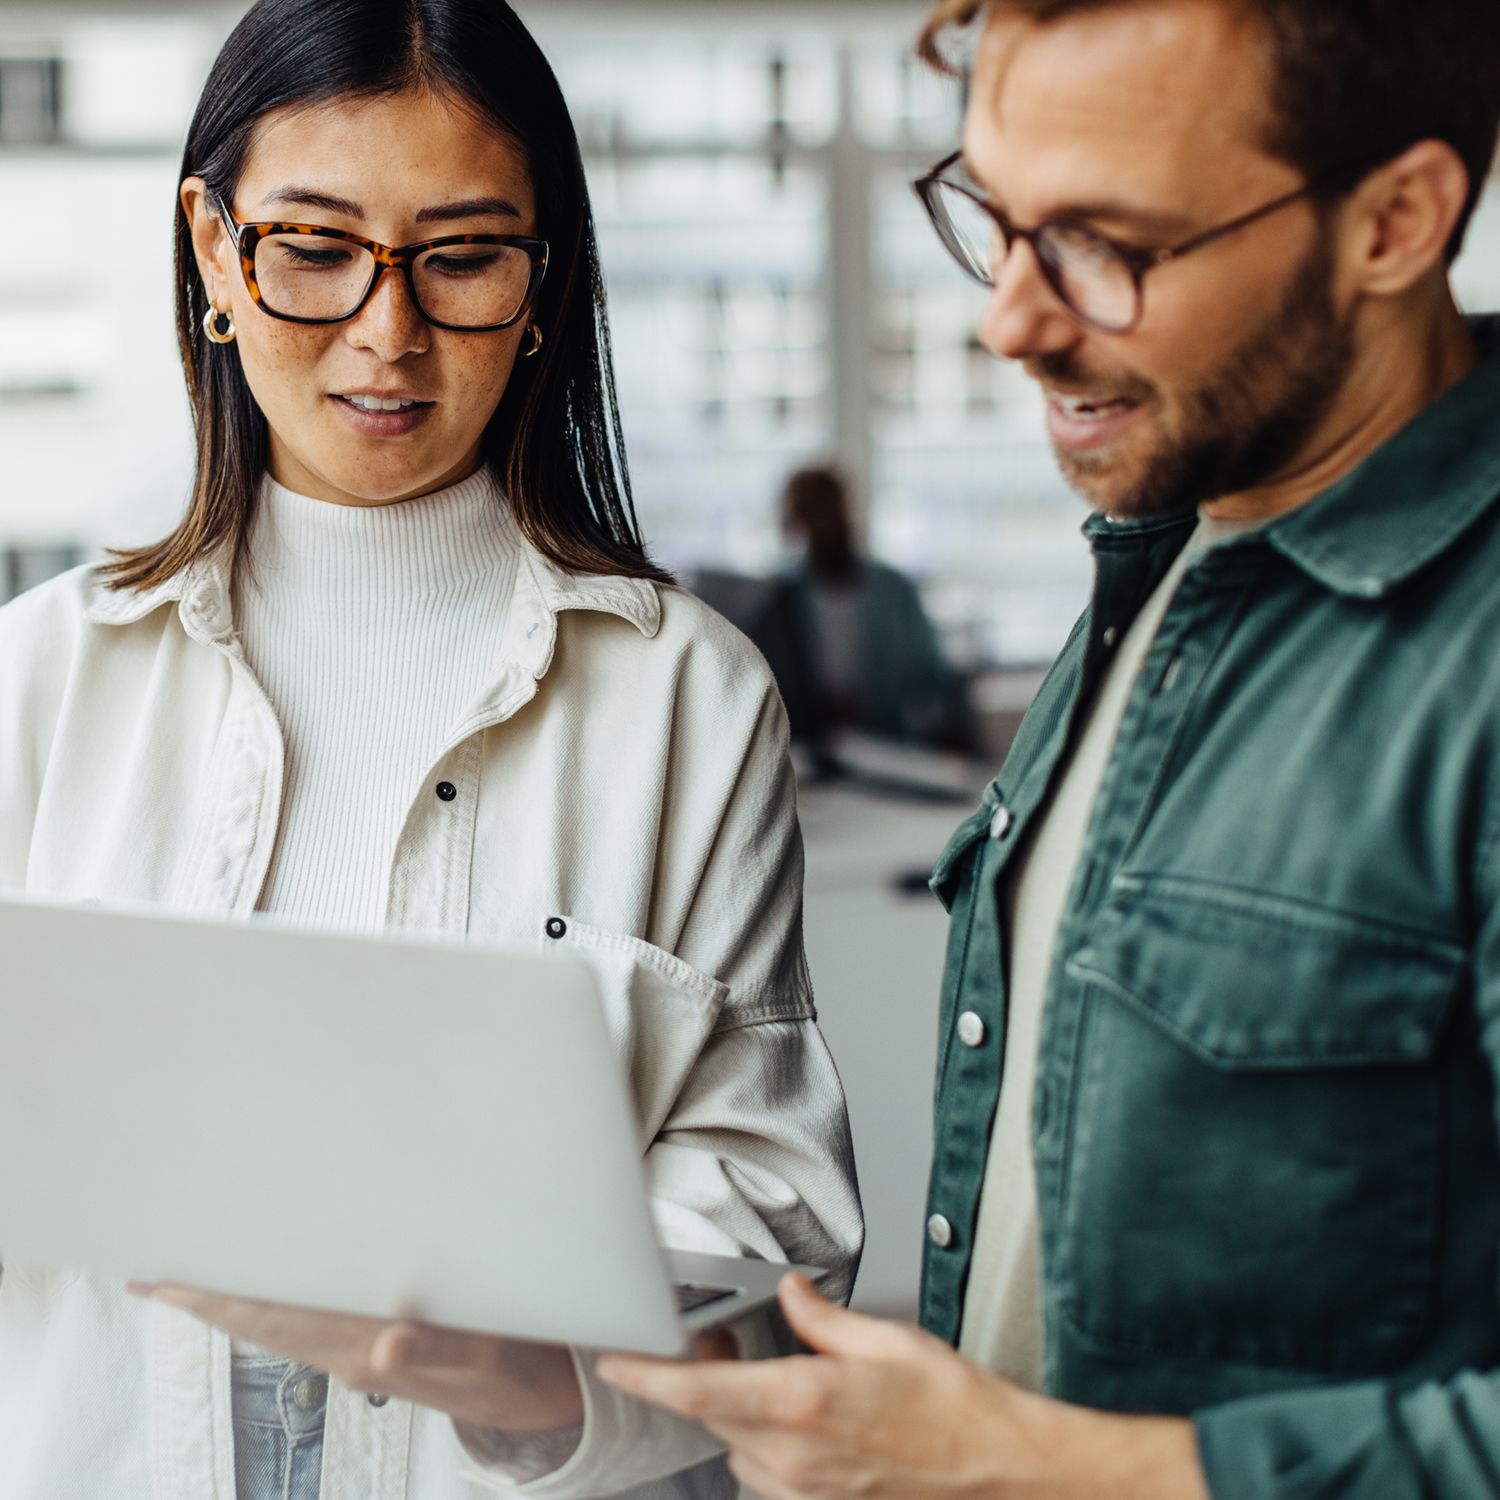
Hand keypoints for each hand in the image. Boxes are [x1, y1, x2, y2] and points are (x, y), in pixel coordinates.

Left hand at [129, 1282, 583, 1431]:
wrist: (546, 1398)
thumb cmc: (519, 1364)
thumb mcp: (492, 1354)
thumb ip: (439, 1347)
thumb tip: (386, 1344)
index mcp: (368, 1346)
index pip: (275, 1317)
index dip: (218, 1296)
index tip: (166, 1277)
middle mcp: (351, 1351)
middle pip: (262, 1321)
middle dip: (206, 1296)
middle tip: (151, 1269)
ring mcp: (361, 1352)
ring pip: (280, 1324)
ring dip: (231, 1302)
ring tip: (189, 1276)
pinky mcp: (378, 1347)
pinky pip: (308, 1324)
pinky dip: (273, 1304)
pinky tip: (265, 1290)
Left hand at [596, 1273, 1208, 1499]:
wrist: (998, 1466)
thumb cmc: (955, 1406)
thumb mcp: (889, 1338)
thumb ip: (824, 1317)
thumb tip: (792, 1295)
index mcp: (806, 1400)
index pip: (700, 1389)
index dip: (648, 1376)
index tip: (616, 1360)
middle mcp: (796, 1452)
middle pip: (710, 1414)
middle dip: (699, 1378)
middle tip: (710, 1340)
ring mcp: (806, 1487)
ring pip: (734, 1445)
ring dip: (735, 1410)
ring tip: (769, 1377)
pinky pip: (764, 1472)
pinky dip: (763, 1441)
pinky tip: (796, 1418)